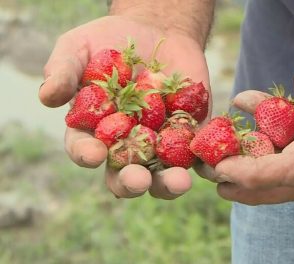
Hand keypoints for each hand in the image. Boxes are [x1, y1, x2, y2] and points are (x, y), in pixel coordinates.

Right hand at [39, 15, 209, 198]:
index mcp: (94, 130)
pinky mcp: (189, 134)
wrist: (157, 31)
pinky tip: (208, 164)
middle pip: (125, 174)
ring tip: (179, 182)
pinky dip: (202, 162)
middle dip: (131, 182)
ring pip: (162, 173)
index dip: (86, 154)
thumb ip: (63, 70)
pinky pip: (196, 153)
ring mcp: (159, 142)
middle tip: (137, 181)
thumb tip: (47, 96)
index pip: (85, 149)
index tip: (93, 154)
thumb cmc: (111, 41)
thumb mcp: (79, 48)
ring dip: (169, 183)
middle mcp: (126, 143)